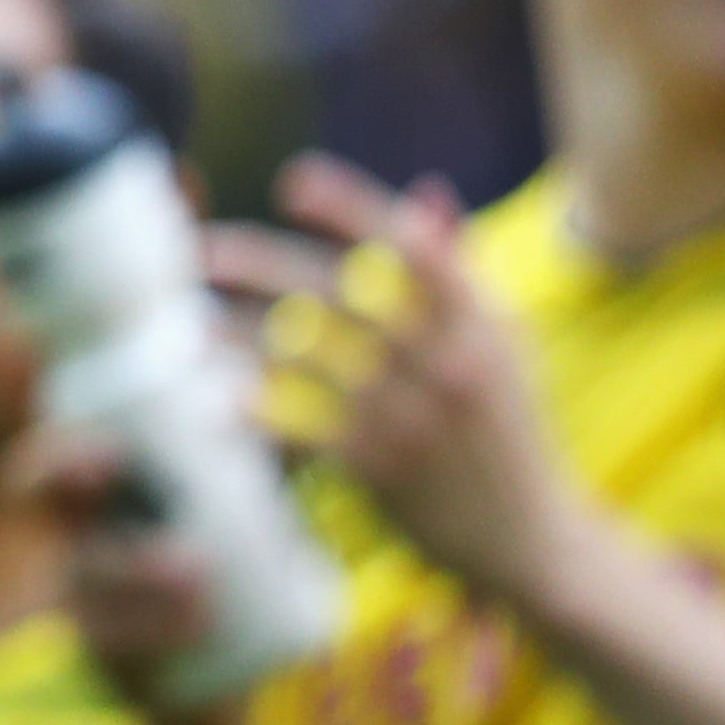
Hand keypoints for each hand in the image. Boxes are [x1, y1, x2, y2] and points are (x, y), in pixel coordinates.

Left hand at [242, 155, 579, 612]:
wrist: (536, 542)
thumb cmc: (509, 429)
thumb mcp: (505, 346)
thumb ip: (459, 272)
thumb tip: (426, 193)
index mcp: (483, 323)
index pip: (417, 250)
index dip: (353, 208)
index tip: (293, 181)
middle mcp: (452, 364)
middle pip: (342, 297)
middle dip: (262, 266)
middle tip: (200, 249)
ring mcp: (418, 418)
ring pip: (309, 359)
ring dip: (240, 335)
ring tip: (188, 322)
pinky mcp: (387, 470)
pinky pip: (306, 428)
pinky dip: (259, 411)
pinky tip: (216, 397)